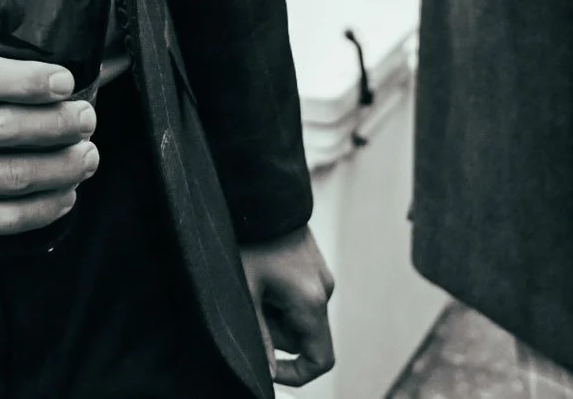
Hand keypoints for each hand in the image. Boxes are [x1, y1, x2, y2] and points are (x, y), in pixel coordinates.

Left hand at [241, 225, 335, 386]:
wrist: (262, 196)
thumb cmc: (251, 242)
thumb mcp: (248, 293)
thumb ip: (260, 336)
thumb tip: (268, 372)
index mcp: (311, 302)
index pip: (320, 360)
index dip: (296, 375)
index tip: (268, 368)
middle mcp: (324, 291)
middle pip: (303, 338)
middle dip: (275, 333)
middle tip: (250, 305)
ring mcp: (322, 277)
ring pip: (300, 318)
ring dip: (277, 313)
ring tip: (255, 283)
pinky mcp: (315, 267)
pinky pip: (301, 298)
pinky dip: (281, 297)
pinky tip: (262, 274)